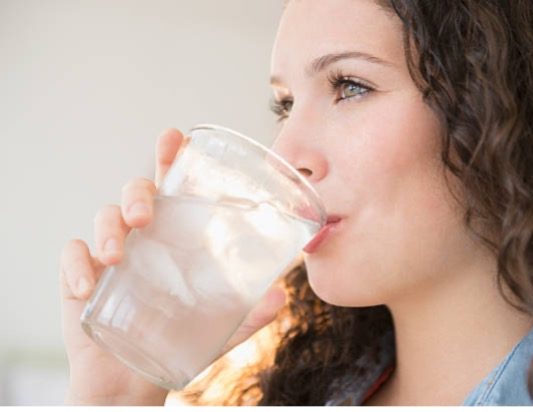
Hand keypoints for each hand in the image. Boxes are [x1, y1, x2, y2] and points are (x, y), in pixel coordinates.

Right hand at [59, 128, 285, 404]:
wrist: (137, 376)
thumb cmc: (179, 338)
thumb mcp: (219, 327)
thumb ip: (249, 314)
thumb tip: (281, 297)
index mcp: (176, 237)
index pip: (173, 187)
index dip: (171, 158)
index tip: (174, 136)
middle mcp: (144, 237)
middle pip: (137, 192)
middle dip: (138, 193)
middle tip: (145, 217)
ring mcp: (111, 254)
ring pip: (104, 216)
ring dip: (108, 229)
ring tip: (116, 256)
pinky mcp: (82, 277)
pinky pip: (72, 255)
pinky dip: (76, 264)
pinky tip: (87, 286)